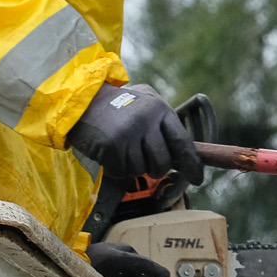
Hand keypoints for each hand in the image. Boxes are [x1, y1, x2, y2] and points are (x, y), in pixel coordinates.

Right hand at [67, 82, 204, 184]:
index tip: (197, 178)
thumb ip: (163, 122)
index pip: (183, 142)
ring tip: (121, 149)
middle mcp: (146, 121)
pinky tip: (109, 152)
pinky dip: (115, 167)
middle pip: (163, 163)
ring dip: (130, 166)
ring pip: (140, 170)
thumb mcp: (144, 100)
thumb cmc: (115, 103)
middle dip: (155, 169)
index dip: (192, 164)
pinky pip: (120, 171)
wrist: (80, 99)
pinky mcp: (111, 146)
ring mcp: (128, 134)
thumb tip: (185, 152)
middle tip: (144, 161)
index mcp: (159, 109)